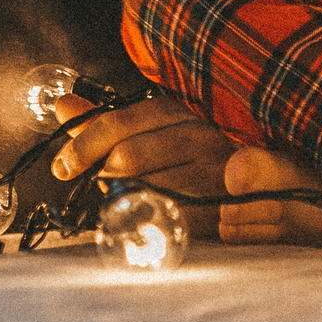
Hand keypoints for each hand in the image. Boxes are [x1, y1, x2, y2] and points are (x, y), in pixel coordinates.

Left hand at [48, 91, 235, 237]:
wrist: (260, 191)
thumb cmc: (200, 159)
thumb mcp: (159, 132)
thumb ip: (110, 122)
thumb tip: (62, 105)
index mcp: (185, 109)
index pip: (121, 121)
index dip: (85, 144)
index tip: (63, 166)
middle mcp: (202, 133)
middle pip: (128, 156)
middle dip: (103, 175)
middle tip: (102, 184)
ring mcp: (215, 169)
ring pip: (142, 187)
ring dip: (125, 198)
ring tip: (133, 197)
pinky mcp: (220, 204)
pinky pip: (164, 214)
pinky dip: (149, 217)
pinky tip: (151, 214)